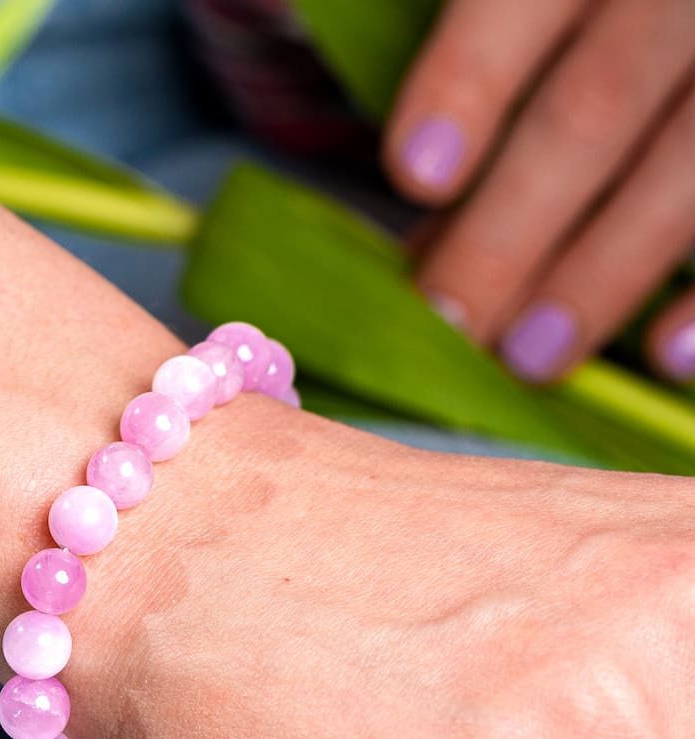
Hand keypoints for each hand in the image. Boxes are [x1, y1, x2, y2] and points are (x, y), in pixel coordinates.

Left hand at [383, 0, 694, 384]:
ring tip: (530, 358)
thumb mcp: (542, 0)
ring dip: (604, 272)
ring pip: (689, 164)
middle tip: (449, 319)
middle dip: (510, 227)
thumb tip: (429, 204)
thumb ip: (494, 52)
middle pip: (594, 106)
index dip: (469, 79)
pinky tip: (666, 359)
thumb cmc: (595, 9)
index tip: (415, 176)